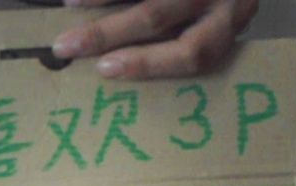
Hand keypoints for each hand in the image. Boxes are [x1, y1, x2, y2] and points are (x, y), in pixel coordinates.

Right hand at [52, 0, 257, 79]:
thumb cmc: (218, 1)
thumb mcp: (216, 21)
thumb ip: (186, 42)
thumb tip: (118, 67)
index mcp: (228, 21)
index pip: (194, 52)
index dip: (148, 63)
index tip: (105, 68)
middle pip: (156, 15)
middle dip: (106, 32)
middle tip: (66, 46)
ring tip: (69, 4)